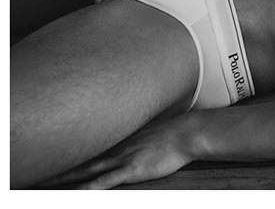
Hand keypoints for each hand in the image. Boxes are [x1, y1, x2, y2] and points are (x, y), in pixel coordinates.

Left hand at [42, 115, 194, 189]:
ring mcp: (122, 158)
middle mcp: (115, 147)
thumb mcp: (150, 131)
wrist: (188, 133)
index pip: (88, 147)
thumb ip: (136, 136)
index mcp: (119, 139)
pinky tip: (75, 194)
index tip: (52, 157)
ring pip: (86, 170)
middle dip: (57, 166)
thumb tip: (132, 140)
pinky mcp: (131, 170)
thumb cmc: (175, 133)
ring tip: (44, 184)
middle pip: (80, 159)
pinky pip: (105, 182)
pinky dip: (88, 188)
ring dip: (64, 178)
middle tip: (36, 172)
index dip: (68, 153)